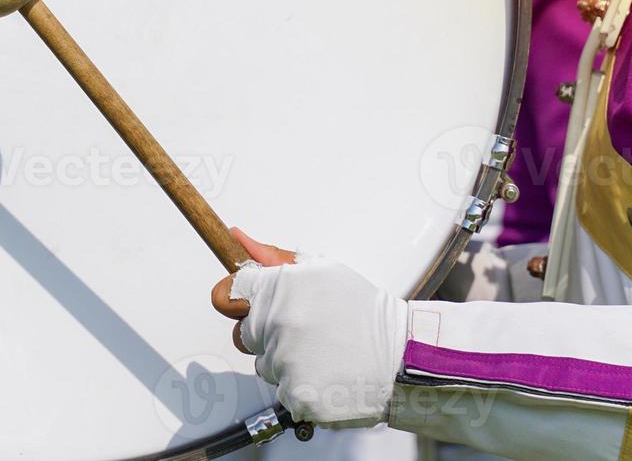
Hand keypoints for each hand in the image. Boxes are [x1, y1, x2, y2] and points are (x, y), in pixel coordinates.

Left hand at [210, 229, 407, 427]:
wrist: (404, 357)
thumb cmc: (364, 312)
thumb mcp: (321, 271)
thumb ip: (272, 258)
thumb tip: (236, 236)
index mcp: (279, 288)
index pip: (227, 294)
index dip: (237, 299)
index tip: (247, 304)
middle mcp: (278, 324)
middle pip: (243, 334)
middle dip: (266, 333)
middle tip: (306, 330)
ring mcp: (286, 362)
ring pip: (264, 364)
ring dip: (284, 361)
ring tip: (322, 351)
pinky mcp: (297, 395)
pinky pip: (282, 391)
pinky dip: (301, 386)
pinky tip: (327, 374)